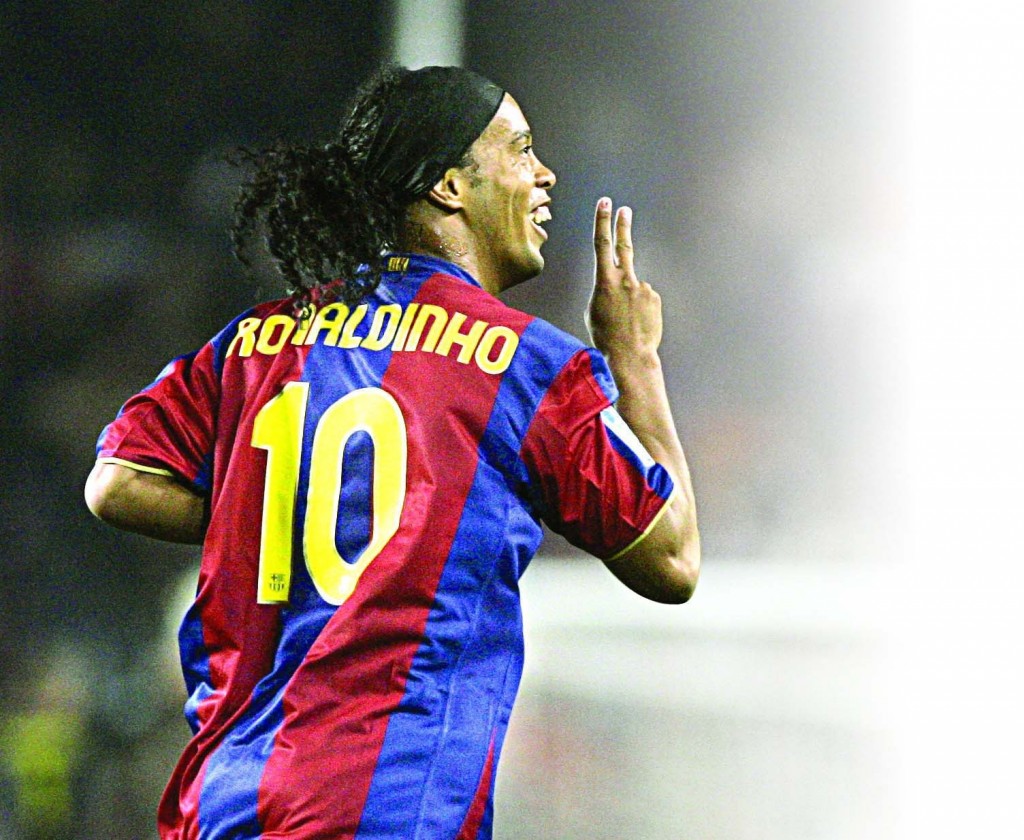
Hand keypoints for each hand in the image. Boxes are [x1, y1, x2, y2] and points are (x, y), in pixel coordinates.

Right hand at [586, 197, 662, 361]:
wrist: (629, 355)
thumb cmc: (605, 336)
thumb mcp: (593, 309)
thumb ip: (604, 289)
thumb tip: (617, 284)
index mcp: (604, 281)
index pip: (601, 244)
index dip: (602, 221)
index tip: (606, 203)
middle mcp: (625, 279)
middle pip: (623, 246)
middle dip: (622, 226)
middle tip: (624, 210)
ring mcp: (642, 288)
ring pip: (633, 287)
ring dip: (628, 301)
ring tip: (626, 321)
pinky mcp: (654, 298)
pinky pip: (644, 299)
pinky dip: (640, 309)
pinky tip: (637, 322)